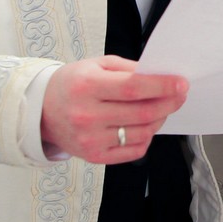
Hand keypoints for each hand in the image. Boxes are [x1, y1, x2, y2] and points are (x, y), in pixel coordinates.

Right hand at [39, 56, 187, 164]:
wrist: (41, 111)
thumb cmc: (72, 84)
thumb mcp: (96, 64)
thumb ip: (129, 69)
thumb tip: (161, 76)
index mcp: (87, 86)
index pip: (133, 88)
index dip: (162, 86)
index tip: (181, 83)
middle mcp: (87, 115)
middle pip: (142, 113)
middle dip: (169, 103)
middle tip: (180, 95)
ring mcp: (90, 140)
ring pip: (142, 133)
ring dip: (160, 119)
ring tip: (162, 108)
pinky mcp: (94, 157)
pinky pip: (133, 151)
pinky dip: (147, 137)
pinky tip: (145, 126)